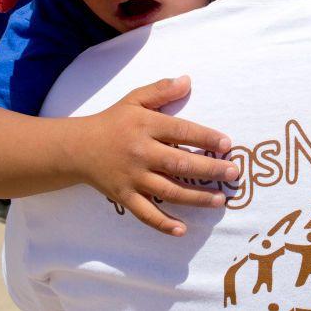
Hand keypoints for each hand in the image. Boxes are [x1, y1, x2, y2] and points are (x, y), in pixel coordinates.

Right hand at [71, 76, 238, 235]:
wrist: (76, 148)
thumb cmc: (113, 121)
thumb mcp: (134, 99)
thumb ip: (161, 90)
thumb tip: (188, 81)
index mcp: (145, 126)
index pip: (181, 131)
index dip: (205, 137)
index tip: (227, 144)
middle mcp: (140, 153)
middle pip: (180, 163)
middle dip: (209, 169)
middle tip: (234, 172)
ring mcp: (132, 178)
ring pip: (168, 191)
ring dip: (196, 197)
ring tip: (221, 200)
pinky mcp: (123, 197)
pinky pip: (145, 213)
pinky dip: (163, 223)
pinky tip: (183, 230)